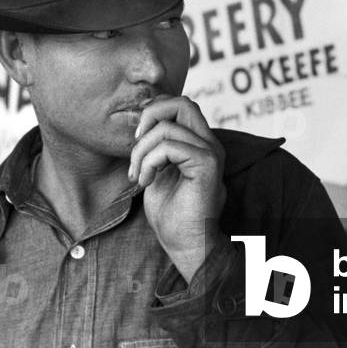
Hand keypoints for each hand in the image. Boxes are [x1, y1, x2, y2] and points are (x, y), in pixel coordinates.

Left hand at [128, 95, 226, 280]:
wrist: (186, 245)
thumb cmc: (171, 215)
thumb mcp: (157, 171)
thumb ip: (156, 147)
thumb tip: (143, 125)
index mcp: (199, 142)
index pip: (179, 105)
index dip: (154, 112)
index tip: (137, 140)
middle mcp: (209, 143)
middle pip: (181, 102)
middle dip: (149, 117)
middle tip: (136, 145)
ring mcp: (210, 152)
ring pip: (167, 127)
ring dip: (141, 151)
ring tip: (138, 175)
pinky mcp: (206, 165)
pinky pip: (169, 146)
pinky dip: (148, 162)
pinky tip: (146, 182)